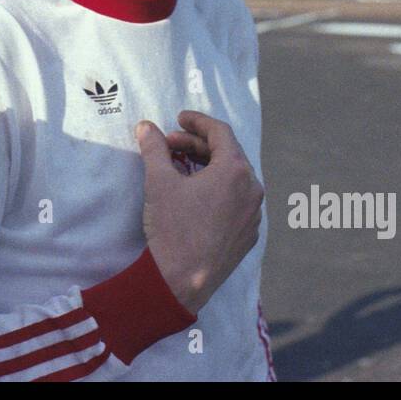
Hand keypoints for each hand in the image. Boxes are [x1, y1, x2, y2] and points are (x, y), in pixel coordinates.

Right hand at [135, 110, 263, 314]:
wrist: (182, 280)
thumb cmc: (173, 227)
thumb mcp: (159, 181)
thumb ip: (154, 148)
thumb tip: (146, 127)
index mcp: (235, 171)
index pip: (220, 132)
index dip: (197, 121)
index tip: (178, 119)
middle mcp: (252, 190)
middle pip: (228, 153)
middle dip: (197, 145)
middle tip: (170, 145)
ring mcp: (254, 215)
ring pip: (234, 178)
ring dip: (208, 167)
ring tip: (181, 169)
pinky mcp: (248, 235)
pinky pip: (236, 201)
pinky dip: (217, 190)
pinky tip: (195, 197)